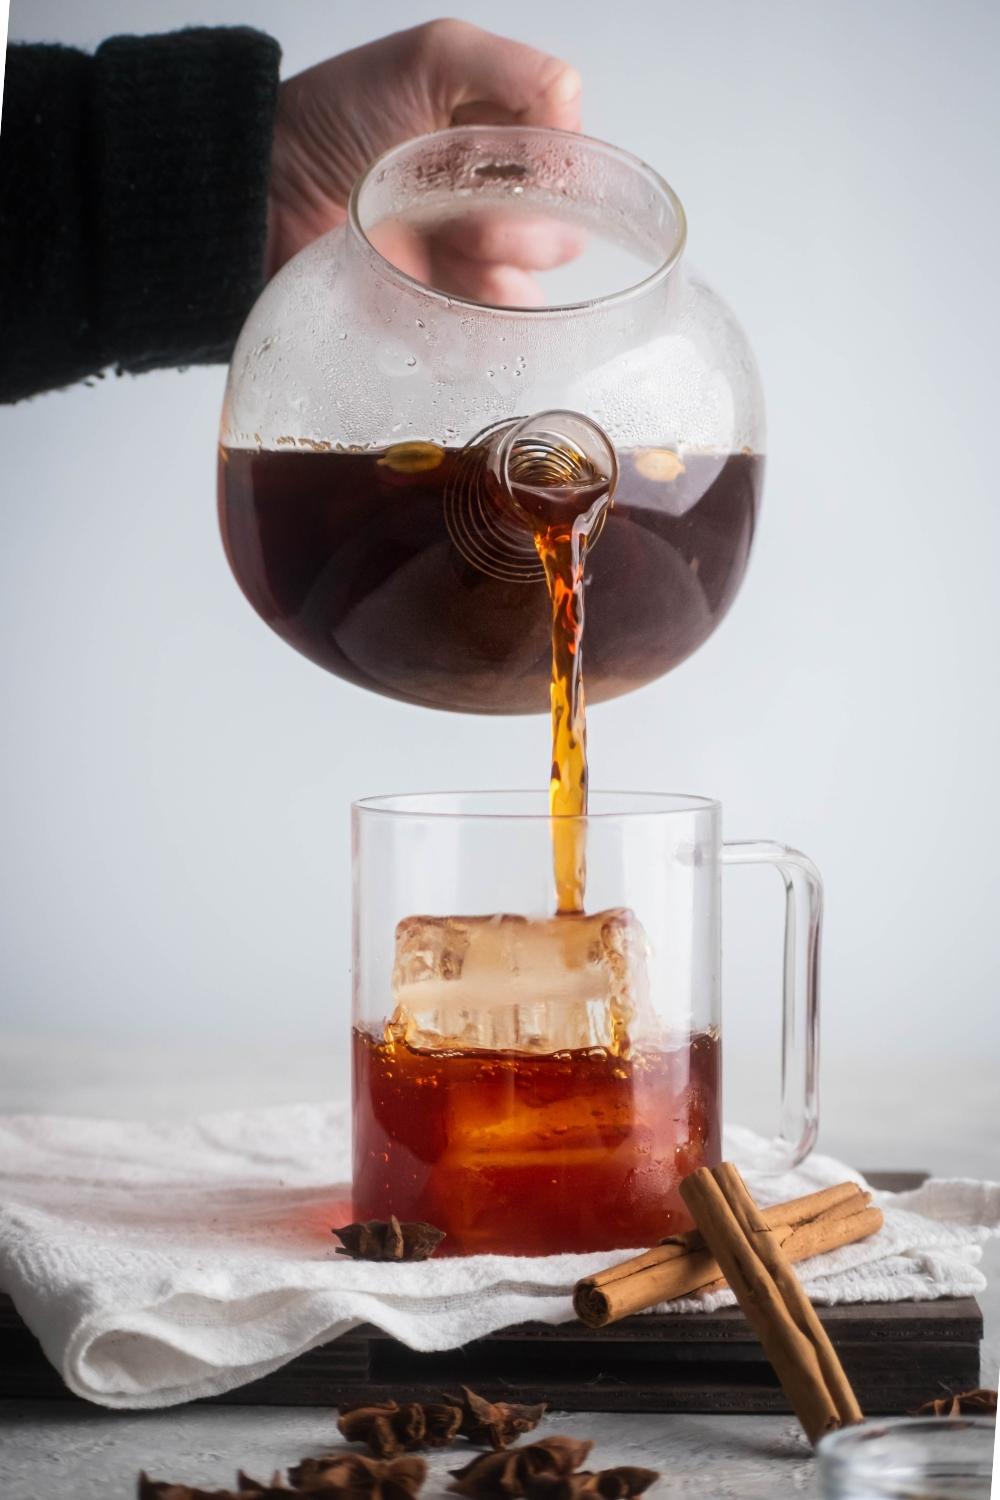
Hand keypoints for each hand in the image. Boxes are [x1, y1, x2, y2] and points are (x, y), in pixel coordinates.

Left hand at [267, 19, 582, 303]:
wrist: (264, 185)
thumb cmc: (337, 114)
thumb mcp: (435, 57)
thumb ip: (517, 71)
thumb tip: (571, 112)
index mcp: (501, 146)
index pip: (570, 175)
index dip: (557, 182)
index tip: (521, 176)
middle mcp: (487, 207)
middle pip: (557, 239)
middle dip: (527, 235)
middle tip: (474, 228)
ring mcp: (458, 267)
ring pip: (524, 296)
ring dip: (504, 284)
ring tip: (457, 261)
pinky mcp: (429, 316)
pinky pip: (479, 340)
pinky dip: (477, 329)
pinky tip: (453, 306)